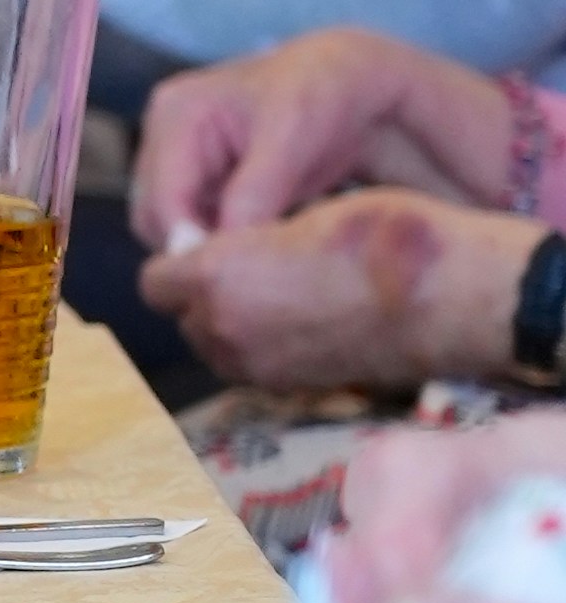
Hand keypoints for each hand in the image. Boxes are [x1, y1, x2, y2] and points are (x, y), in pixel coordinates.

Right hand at [132, 28, 523, 247]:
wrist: (345, 80)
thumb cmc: (321, 94)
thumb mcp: (290, 140)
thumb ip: (252, 194)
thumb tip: (219, 255)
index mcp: (175, 114)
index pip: (161, 200)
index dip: (189, 246)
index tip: (236, 280)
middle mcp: (164, 138)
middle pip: (156, 221)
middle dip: (198, 251)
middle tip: (255, 276)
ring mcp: (178, 162)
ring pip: (172, 232)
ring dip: (211, 251)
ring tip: (263, 262)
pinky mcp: (198, 183)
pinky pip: (195, 230)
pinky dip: (223, 245)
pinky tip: (261, 248)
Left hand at [140, 189, 534, 392]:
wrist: (446, 295)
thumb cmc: (381, 236)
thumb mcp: (299, 214)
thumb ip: (244, 240)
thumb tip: (219, 251)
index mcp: (217, 279)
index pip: (156, 280)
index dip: (180, 262)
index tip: (209, 246)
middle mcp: (225, 331)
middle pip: (182, 316)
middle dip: (202, 294)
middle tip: (249, 267)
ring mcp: (258, 367)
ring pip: (215, 344)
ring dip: (231, 322)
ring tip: (282, 291)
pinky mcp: (292, 388)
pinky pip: (252, 365)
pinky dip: (264, 345)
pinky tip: (305, 318)